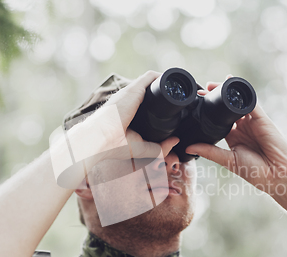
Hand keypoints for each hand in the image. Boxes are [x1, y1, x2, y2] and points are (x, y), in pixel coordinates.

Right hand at [52, 71, 177, 188]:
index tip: (178, 106)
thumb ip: (160, 147)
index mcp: (130, 112)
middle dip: (170, 91)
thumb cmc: (114, 146)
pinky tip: (177, 80)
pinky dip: (166, 77)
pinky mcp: (134, 89)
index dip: (163, 103)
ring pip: (153, 81)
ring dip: (170, 82)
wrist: (100, 138)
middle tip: (186, 96)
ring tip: (185, 87)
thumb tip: (176, 140)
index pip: (148, 102)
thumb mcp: (142, 149)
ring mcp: (132, 93)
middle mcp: (131, 100)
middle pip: (152, 90)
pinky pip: (152, 77)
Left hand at [187, 79, 286, 196]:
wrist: (277, 176)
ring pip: (238, 103)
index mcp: (234, 137)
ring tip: (212, 85)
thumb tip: (188, 147)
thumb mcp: (228, 160)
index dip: (209, 111)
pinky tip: (232, 86)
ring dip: (227, 93)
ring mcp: (253, 122)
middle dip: (215, 98)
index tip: (196, 104)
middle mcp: (243, 127)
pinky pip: (251, 103)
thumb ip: (209, 151)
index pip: (219, 119)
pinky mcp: (262, 119)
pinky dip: (243, 93)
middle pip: (227, 108)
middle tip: (201, 91)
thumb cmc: (256, 172)